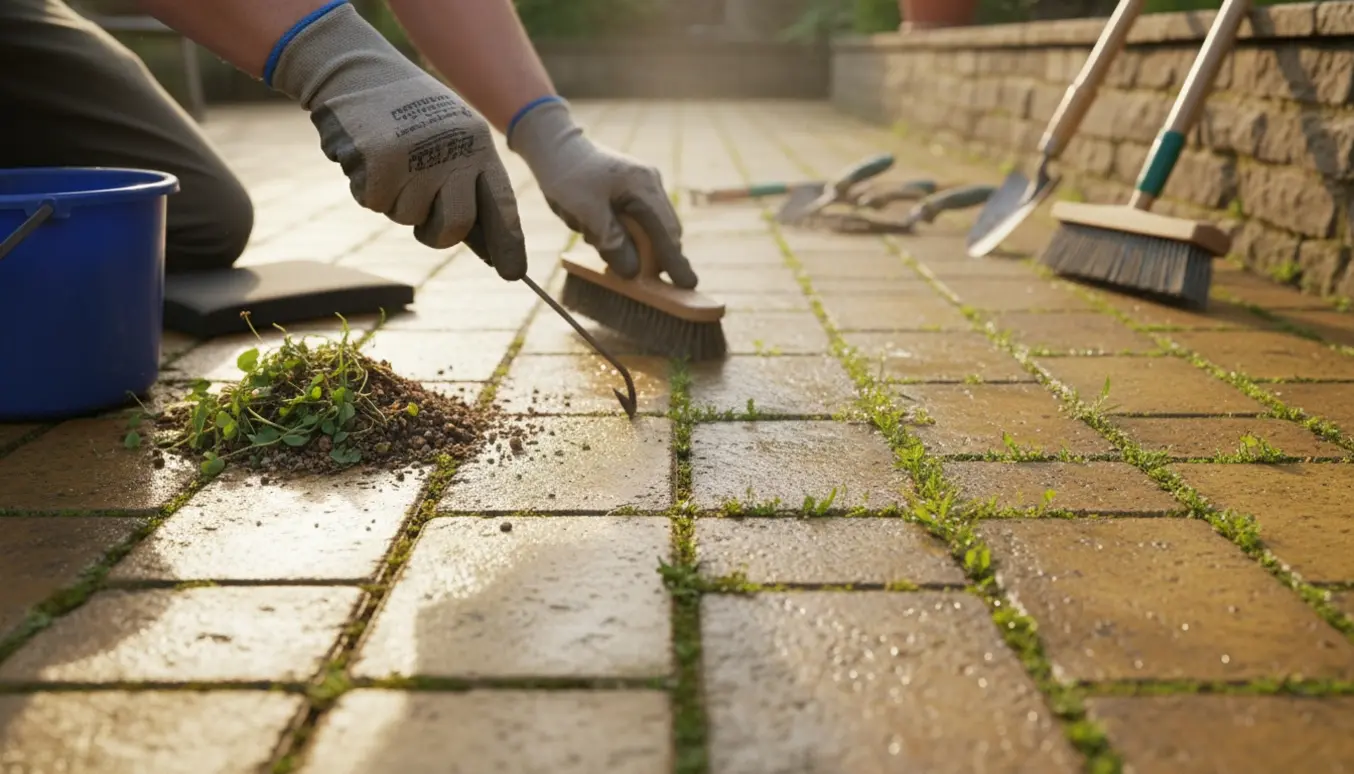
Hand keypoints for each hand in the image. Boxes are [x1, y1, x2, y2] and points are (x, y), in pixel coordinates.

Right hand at [268, 3, 525, 279]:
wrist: (355, 71)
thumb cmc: (406, 114)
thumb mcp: (448, 139)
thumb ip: (467, 185)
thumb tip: (486, 247)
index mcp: (479, 145)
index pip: (500, 204)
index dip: (508, 244)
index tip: (513, 274)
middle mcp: (455, 151)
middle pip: (454, 228)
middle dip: (436, 234)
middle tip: (422, 218)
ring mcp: (419, 156)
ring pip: (407, 218)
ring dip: (393, 200)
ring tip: (390, 159)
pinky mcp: (381, 161)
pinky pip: (374, 202)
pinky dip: (366, 186)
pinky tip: (367, 155)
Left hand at [508, 99, 697, 288]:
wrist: (552, 145)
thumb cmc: (567, 175)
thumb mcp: (586, 211)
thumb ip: (612, 241)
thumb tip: (633, 272)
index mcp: (644, 186)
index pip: (666, 232)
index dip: (675, 261)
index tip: (688, 284)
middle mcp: (650, 186)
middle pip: (662, 232)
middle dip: (649, 256)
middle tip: (638, 277)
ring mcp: (642, 188)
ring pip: (645, 230)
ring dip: (625, 242)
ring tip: (587, 227)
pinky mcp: (629, 193)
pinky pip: (633, 223)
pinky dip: (619, 234)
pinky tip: (590, 225)